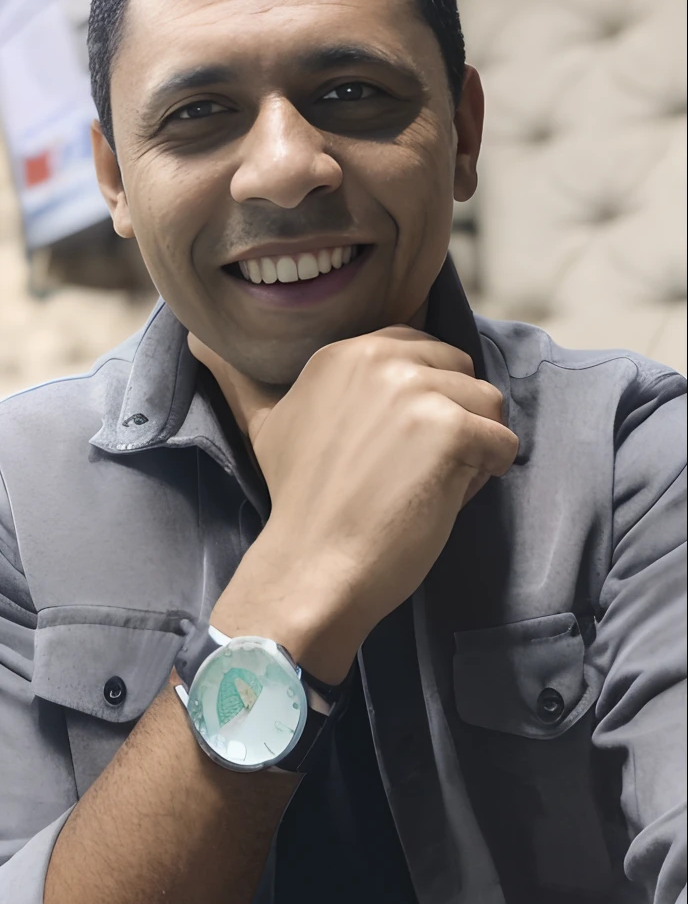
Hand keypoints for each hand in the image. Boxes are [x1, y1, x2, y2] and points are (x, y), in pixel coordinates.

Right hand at [211, 327, 517, 681]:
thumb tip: (194, 337)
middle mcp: (381, 359)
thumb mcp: (265, 426)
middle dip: (453, 419)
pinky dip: (487, 476)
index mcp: (345, 351)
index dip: (422, 398)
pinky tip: (441, 499)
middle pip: (461, 372)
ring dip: (472, 450)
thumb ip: (240, 380)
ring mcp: (417, 392)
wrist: (313, 566)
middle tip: (409, 469)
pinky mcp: (451, 430)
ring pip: (489, 405)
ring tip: (425, 485)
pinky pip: (503, 442)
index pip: (420, 348)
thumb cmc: (300, 505)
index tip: (392, 444)